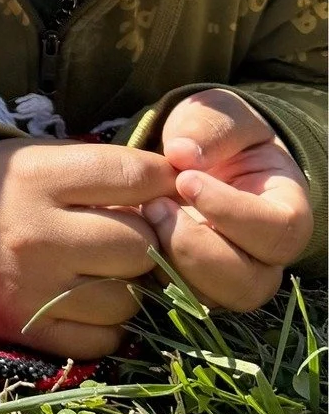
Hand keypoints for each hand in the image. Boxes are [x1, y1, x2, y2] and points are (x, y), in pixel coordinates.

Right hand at [0, 139, 176, 359]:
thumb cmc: (1, 186)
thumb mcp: (41, 157)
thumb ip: (106, 169)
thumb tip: (179, 188)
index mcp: (36, 177)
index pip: (133, 176)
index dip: (162, 179)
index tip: (163, 184)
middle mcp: (34, 234)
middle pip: (139, 244)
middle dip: (143, 237)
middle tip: (123, 231)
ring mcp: (31, 288)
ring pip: (128, 298)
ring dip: (128, 284)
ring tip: (101, 267)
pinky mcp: (27, 329)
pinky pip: (104, 339)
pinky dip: (106, 323)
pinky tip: (86, 298)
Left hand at [141, 89, 312, 311]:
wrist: (191, 155)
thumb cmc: (215, 133)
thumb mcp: (219, 115)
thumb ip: (209, 128)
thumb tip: (182, 153)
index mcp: (284, 210)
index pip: (277, 230)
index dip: (231, 212)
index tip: (185, 180)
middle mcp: (262, 255)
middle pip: (249, 283)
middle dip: (197, 249)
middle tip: (157, 205)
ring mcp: (226, 275)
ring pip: (211, 298)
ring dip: (171, 263)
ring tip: (144, 214)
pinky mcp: (187, 281)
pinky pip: (172, 296)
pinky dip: (148, 271)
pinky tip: (129, 232)